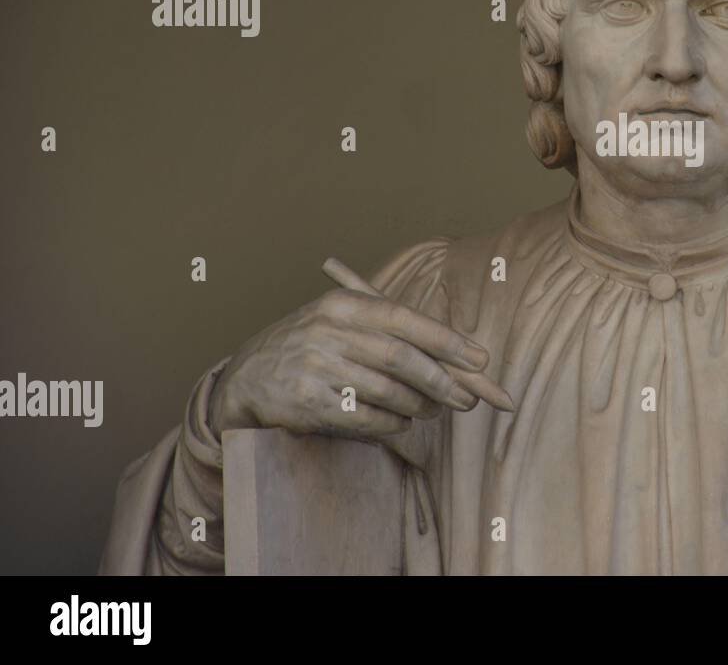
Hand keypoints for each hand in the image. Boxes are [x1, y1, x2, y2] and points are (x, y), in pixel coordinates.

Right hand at [209, 278, 509, 438]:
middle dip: (442, 380)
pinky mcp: (306, 402)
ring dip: (420, 405)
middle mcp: (327, 330)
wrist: (247, 377)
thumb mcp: (341, 321)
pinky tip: (403, 422)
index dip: (446, 340)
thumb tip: (457, 351)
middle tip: (468, 398)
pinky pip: (365, 417)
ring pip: (386, 390)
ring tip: (435, 409)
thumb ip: (390, 330)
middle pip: (400, 357)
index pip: (404, 319)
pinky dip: (392, 423)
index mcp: (342, 304)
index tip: (480, 359)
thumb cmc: (311, 346)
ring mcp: (315, 366)